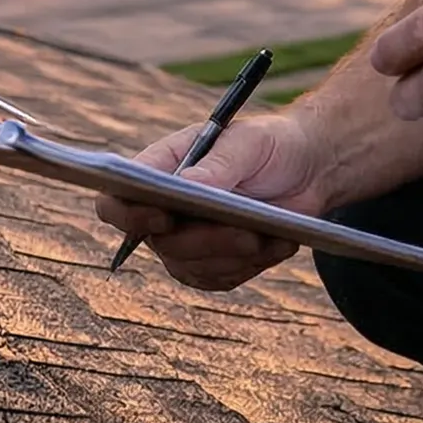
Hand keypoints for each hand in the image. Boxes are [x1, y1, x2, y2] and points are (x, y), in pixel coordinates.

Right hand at [93, 114, 327, 290]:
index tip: (164, 216)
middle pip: (161, 243)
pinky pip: (220, 279)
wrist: (305, 168)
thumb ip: (219, 165)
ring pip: (191, 267)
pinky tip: (279, 245)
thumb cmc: (268, 144)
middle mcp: (165, 209)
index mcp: (160, 169)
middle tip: (248, 234)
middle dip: (206, 241)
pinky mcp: (214, 263)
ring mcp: (187, 240)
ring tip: (271, 237)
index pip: (117, 201)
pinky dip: (250, 265)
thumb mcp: (249, 143)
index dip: (129, 215)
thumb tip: (188, 184)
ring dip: (233, 256)